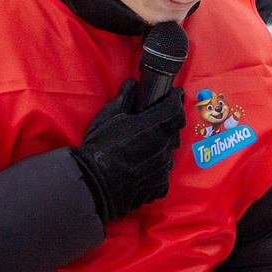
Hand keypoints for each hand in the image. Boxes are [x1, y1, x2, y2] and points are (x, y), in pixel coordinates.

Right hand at [72, 78, 186, 223]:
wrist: (94, 185)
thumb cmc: (100, 147)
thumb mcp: (109, 116)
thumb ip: (126, 98)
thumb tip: (134, 84)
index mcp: (157, 126)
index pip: (177, 108)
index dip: (175, 100)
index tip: (173, 95)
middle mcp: (166, 146)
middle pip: (174, 132)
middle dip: (167, 125)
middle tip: (153, 123)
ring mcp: (164, 169)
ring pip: (168, 154)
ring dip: (161, 148)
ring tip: (144, 149)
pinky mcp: (159, 186)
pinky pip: (163, 175)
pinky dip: (156, 170)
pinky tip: (143, 169)